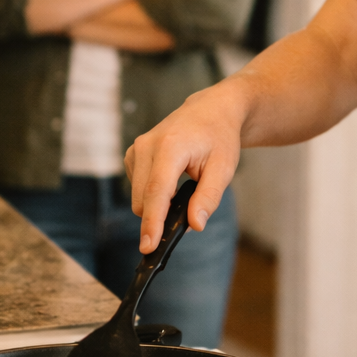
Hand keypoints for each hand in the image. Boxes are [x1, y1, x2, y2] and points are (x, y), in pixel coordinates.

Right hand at [124, 79, 250, 249]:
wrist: (211, 110)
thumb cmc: (219, 137)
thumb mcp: (224, 168)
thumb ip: (208, 197)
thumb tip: (194, 224)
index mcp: (171, 146)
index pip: (157, 191)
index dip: (152, 222)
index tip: (148, 247)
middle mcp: (147, 145)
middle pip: (142, 199)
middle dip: (158, 218)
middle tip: (187, 216)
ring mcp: (137, 149)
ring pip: (137, 196)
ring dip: (156, 205)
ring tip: (183, 191)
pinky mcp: (133, 154)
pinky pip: (137, 187)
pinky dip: (152, 194)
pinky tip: (172, 182)